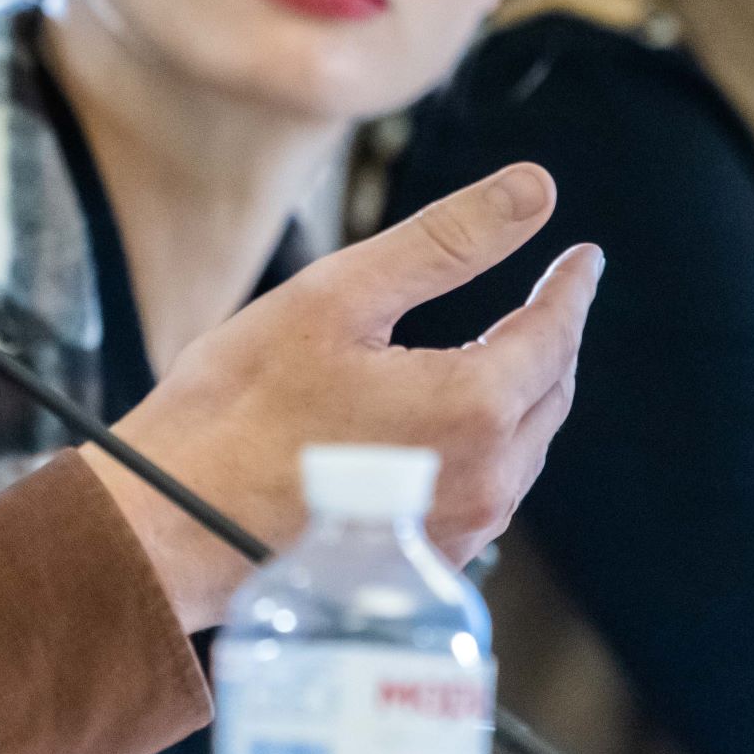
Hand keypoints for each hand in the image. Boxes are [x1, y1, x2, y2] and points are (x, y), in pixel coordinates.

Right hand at [86, 162, 599, 626]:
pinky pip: (485, 490)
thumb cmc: (238, 405)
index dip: (570, 288)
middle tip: (548, 296)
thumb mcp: (337, 296)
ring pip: (521, 448)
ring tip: (505, 350)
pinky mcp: (425, 562)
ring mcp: (460, 532)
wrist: (170, 526)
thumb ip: (446, 241)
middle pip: (548, 395)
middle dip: (551, 340)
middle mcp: (487, 481)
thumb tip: (536, 191)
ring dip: (520, 394)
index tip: (583, 256)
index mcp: (474, 406)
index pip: (553, 333)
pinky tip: (452, 423)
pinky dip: (485, 444)